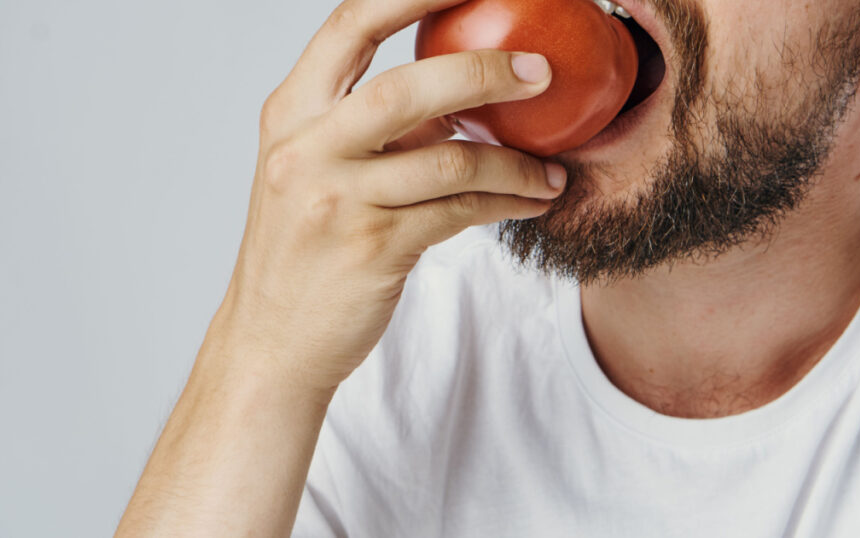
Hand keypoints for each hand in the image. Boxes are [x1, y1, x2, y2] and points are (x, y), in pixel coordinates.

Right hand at [208, 0, 565, 395]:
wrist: (271, 341)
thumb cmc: (302, 252)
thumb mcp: (318, 172)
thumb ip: (376, 130)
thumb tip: (461, 100)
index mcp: (291, 113)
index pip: (351, 24)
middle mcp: (307, 148)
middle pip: (407, 86)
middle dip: (485, 71)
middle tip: (541, 71)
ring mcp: (337, 200)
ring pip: (450, 160)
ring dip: (516, 163)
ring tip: (552, 170)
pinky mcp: (373, 249)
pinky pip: (460, 212)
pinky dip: (507, 202)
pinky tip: (532, 200)